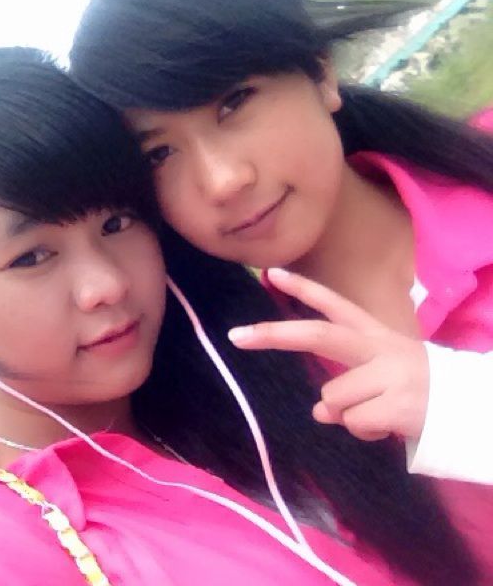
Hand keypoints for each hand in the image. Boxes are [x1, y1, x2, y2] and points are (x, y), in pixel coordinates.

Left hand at [228, 268, 429, 440]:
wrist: (467, 409)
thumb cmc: (414, 388)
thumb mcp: (380, 373)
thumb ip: (345, 382)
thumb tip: (320, 411)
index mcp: (374, 334)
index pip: (334, 304)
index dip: (302, 288)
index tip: (270, 273)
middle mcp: (380, 346)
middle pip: (319, 335)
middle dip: (275, 334)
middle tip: (237, 336)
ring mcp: (390, 373)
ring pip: (332, 398)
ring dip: (346, 414)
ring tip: (377, 411)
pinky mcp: (398, 403)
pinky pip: (352, 422)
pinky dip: (364, 431)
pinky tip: (388, 424)